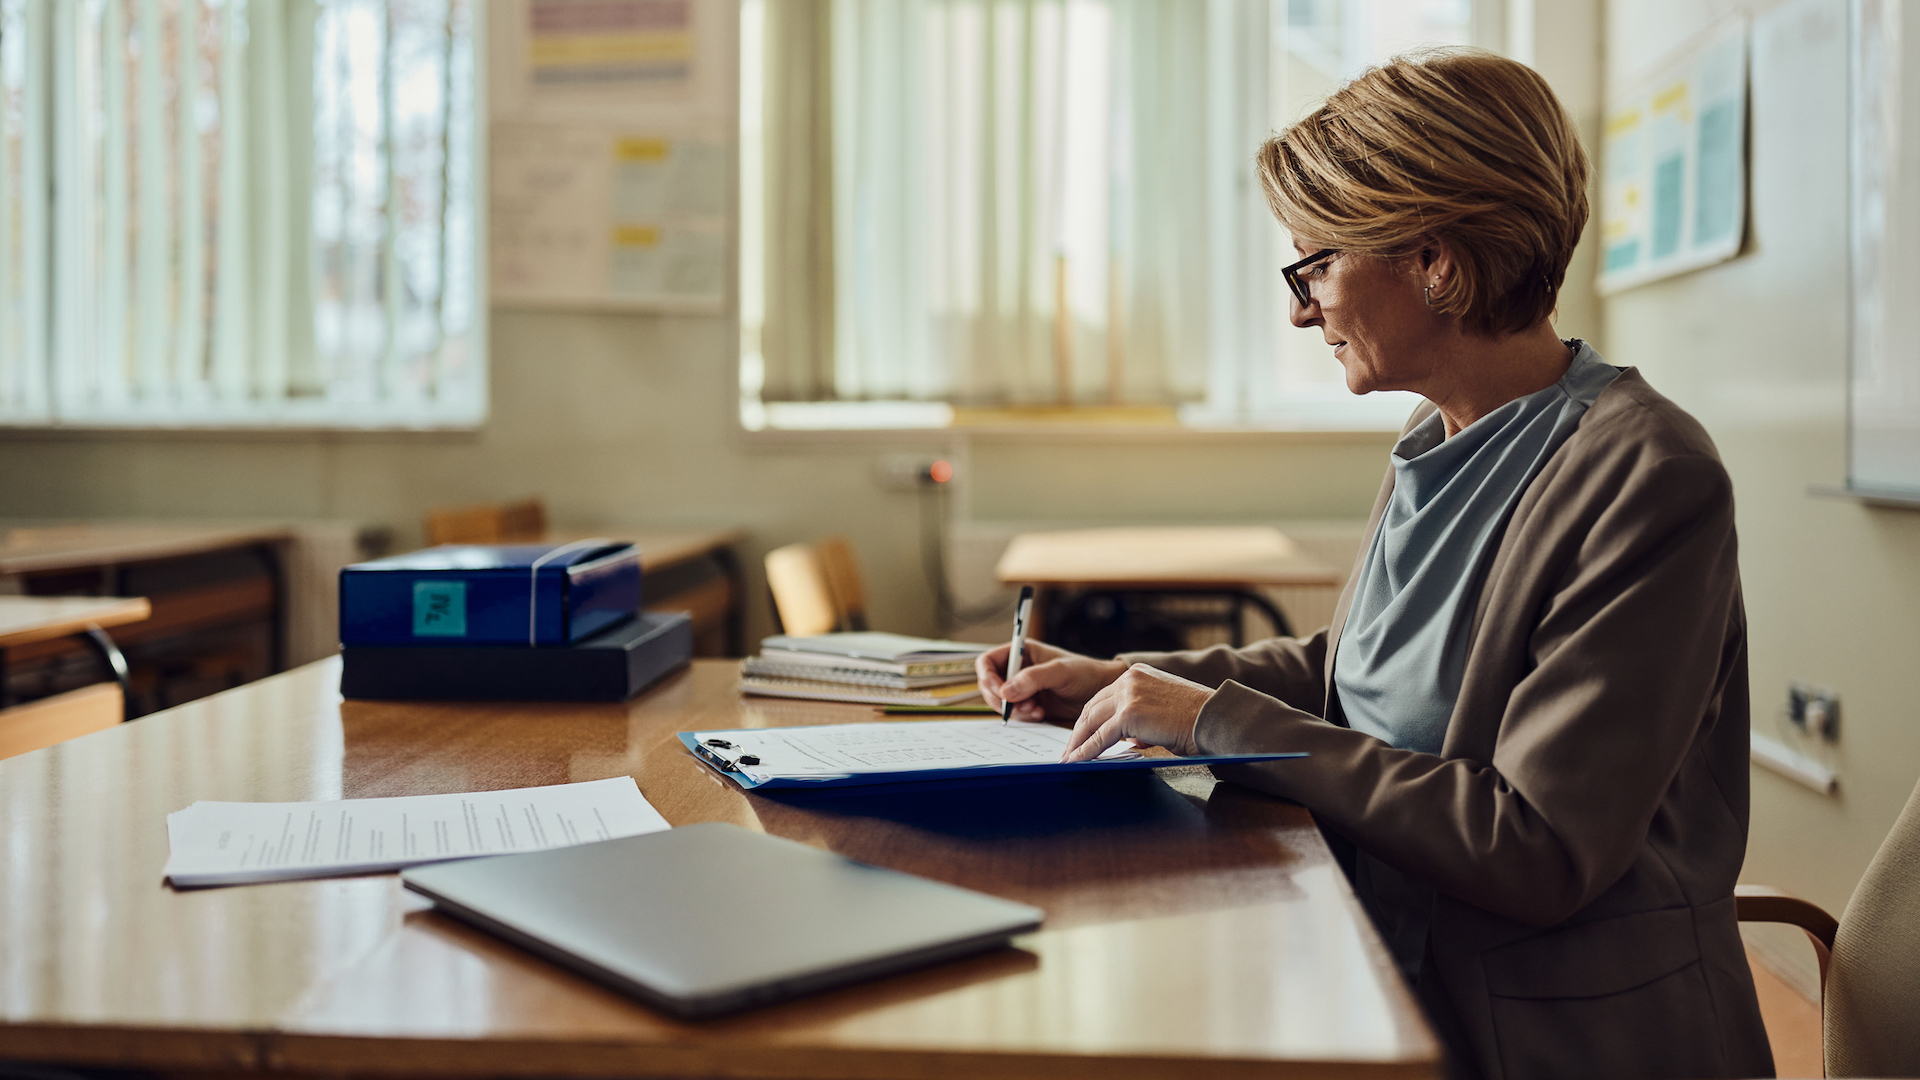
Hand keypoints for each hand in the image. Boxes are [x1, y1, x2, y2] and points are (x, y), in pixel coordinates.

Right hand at [977, 640, 1127, 722]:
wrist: (1102, 690)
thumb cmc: (1084, 672)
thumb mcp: (1059, 671)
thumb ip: (1032, 678)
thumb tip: (1006, 691)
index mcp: (1020, 652)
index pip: (987, 662)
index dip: (987, 677)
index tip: (1000, 691)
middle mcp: (1017, 669)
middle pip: (989, 685)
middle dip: (1002, 698)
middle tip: (1020, 705)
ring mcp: (1022, 688)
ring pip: (1001, 702)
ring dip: (1014, 710)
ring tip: (1035, 709)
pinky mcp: (1029, 704)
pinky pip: (1014, 713)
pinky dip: (1023, 717)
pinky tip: (1040, 713)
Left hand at [1060, 664, 1210, 761]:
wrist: (1213, 719)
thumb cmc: (1196, 719)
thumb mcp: (1163, 709)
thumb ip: (1142, 718)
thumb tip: (1129, 738)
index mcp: (1137, 674)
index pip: (1103, 697)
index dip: (1089, 718)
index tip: (1080, 733)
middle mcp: (1129, 679)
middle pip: (1092, 707)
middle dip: (1078, 731)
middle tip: (1068, 749)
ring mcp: (1127, 695)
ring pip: (1091, 722)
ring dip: (1077, 743)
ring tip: (1068, 759)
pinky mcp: (1128, 715)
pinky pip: (1100, 737)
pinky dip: (1085, 751)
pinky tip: (1076, 761)